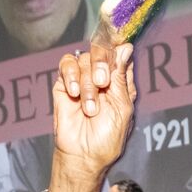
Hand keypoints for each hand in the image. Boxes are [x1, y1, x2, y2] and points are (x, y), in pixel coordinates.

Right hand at [52, 41, 136, 182]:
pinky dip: (72, 76)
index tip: (118, 35)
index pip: (122, 53)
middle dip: (102, 62)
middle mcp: (103, 77)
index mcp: (121, 82)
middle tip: (102, 82)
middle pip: (103, 50)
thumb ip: (121, 77)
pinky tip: (74, 93)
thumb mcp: (122, 107)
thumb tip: (126, 47)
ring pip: (85, 58)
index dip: (120, 43)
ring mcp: (83, 78)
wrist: (83, 156)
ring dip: (87, 82)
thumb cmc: (107, 139)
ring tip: (89, 107)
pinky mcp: (65, 83)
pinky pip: (67, 64)